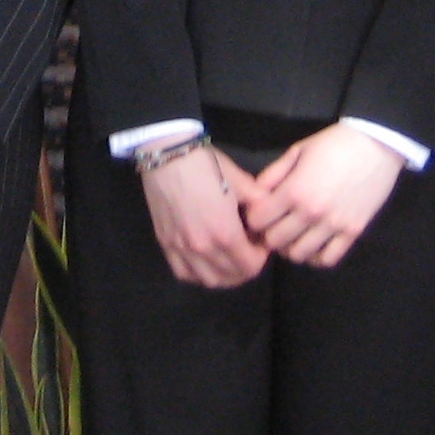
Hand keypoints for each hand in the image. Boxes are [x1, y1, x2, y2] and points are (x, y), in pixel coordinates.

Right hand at [139, 146, 269, 288]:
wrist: (168, 154)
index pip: (251, 266)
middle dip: (247, 267)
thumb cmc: (207, 165)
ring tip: (229, 259)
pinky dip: (198, 274)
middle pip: (233, 276)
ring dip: (225, 275)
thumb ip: (260, 204)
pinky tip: (205, 263)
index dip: (261, 257)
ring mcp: (181, 248)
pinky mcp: (165, 243)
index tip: (260, 242)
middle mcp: (203, 247)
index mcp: (225, 233)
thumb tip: (268, 218)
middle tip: (249, 250)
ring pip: (209, 280)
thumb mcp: (242, 182)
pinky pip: (184, 273)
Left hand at [238, 126, 403, 268]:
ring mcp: (333, 226)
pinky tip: (314, 244)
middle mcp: (311, 213)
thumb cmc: (333, 144)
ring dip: (290, 247)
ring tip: (293, 235)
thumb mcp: (297, 151)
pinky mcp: (352, 233)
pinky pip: (328, 259)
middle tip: (274, 226)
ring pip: (299, 255)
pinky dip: (317, 257)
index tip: (259, 213)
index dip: (253, 218)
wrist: (376, 146)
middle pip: (274, 241)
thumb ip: (273, 175)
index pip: (258, 221)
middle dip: (268, 234)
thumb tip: (254, 194)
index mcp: (294, 191)